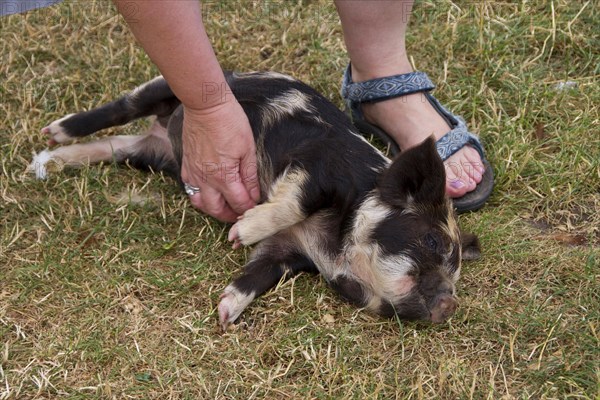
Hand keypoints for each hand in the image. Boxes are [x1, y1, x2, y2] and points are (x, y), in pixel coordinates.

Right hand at [180, 98, 259, 221]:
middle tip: (240, 214)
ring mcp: (193, 172)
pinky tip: (209, 190)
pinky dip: (199, 195)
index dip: (248, 208)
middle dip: (229, 215)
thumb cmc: (229, 122)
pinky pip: (190, 188)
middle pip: (216, 209)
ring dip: (212, 208)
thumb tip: (254, 194)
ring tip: (224, 205)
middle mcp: (205, 179)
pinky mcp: (186, 164)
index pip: (238, 203)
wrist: (205, 105)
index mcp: (223, 176)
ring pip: (200, 202)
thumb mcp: (247, 148)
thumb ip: (250, 175)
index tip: (255, 208)